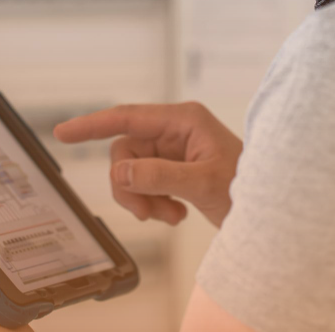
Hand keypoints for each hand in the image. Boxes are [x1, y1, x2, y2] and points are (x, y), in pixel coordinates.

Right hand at [53, 102, 242, 227]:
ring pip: (132, 172)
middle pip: (125, 152)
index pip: (127, 117)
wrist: (271, 213)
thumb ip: (160, 176)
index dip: (92, 124)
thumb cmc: (250, 188)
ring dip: (143, 199)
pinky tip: (176, 216)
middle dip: (130, 185)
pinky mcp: (175, 170)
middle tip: (147, 213)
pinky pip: (145, 184)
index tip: (63, 133)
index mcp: (184, 120)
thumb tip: (120, 173)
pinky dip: (153, 203)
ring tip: (169, 217)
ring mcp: (175, 150)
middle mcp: (176, 130)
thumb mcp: (203, 184)